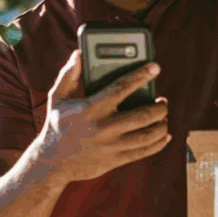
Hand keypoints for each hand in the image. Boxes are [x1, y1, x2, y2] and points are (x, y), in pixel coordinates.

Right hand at [38, 50, 169, 184]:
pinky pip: (144, 151)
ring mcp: (111, 146)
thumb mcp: (57, 97)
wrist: (52, 163)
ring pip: (147, 135)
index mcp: (91, 108)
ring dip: (161, 124)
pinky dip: (158, 143)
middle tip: (163, 100)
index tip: (155, 68)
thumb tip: (79, 54)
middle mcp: (103, 127)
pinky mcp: (115, 160)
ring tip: (163, 116)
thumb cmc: (57, 125)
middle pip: (143, 115)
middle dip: (160, 106)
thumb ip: (69, 74)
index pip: (121, 88)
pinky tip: (165, 135)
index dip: (141, 76)